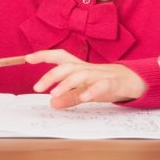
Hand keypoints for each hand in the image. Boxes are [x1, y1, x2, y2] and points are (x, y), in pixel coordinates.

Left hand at [26, 49, 146, 107]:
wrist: (132, 80)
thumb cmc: (105, 83)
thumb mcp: (84, 91)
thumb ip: (69, 97)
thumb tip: (52, 103)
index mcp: (79, 68)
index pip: (60, 57)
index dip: (44, 55)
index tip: (27, 58)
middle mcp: (87, 68)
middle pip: (67, 66)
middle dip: (51, 75)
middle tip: (37, 88)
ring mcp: (100, 75)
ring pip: (81, 74)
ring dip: (66, 83)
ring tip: (54, 94)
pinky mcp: (112, 83)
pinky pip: (102, 85)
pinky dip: (92, 90)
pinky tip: (85, 97)